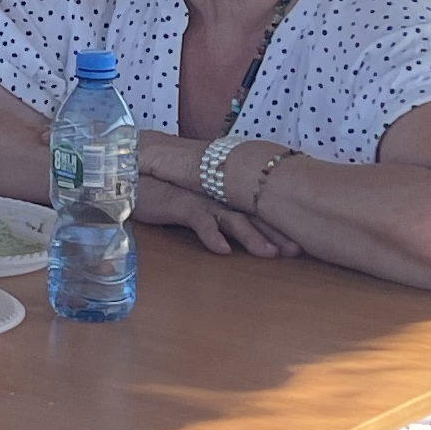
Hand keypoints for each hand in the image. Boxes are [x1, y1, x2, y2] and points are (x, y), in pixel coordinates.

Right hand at [141, 177, 297, 254]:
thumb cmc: (162, 191)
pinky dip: (212, 236)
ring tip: (269, 254)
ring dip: (252, 236)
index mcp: (222, 196)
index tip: (301, 241)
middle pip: (253, 215)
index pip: (257, 211)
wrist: (129, 175)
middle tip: (297, 250)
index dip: (279, 226)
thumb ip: (213, 214)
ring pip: (233, 218)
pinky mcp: (179, 203)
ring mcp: (199, 199)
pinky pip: (199, 221)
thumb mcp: (193, 205)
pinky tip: (224, 251)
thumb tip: (234, 233)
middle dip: (276, 233)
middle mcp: (216, 196)